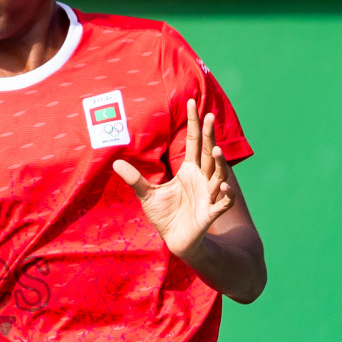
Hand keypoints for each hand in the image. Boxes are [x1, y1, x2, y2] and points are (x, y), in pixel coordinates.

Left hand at [112, 99, 233, 259]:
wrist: (175, 239)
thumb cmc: (165, 214)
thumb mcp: (147, 194)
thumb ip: (134, 178)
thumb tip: (115, 162)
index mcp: (189, 170)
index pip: (193, 142)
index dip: (194, 124)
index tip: (192, 102)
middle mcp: (202, 179)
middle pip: (207, 153)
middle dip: (210, 136)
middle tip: (210, 116)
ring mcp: (209, 195)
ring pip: (218, 175)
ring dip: (218, 163)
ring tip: (216, 149)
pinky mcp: (210, 212)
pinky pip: (222, 202)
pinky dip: (225, 194)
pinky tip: (224, 186)